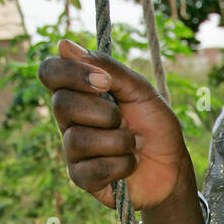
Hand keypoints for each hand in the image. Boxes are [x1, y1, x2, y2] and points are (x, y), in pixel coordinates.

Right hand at [37, 37, 192, 211]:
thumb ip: (108, 67)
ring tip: (134, 144)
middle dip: (104, 112)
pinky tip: (132, 164)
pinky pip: (93, 169)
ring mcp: (73, 150)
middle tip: (125, 120)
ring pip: (78, 140)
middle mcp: (69, 120)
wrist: (174, 167)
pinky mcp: (83, 178)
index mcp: (78, 92)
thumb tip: (64, 45)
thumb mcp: (140, 90)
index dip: (71, 74)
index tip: (104, 82)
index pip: (50, 72)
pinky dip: (122, 165)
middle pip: (61, 105)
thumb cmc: (155, 126)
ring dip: (118, 141)